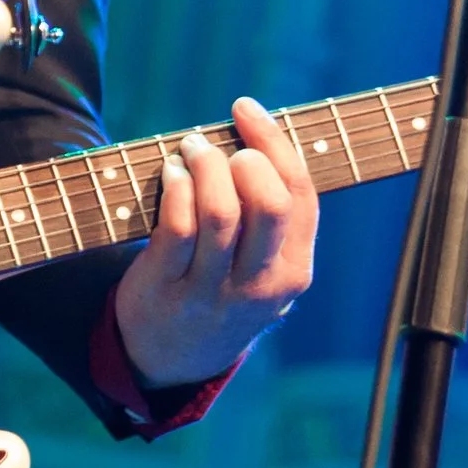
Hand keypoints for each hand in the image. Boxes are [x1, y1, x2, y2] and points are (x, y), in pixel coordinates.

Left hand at [114, 95, 316, 390]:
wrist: (173, 358)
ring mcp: (214, 291)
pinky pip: (176, 227)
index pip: (299, 195)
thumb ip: (270, 217)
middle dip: (245, 157)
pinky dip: (175, 188)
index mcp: (294, 271)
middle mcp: (260, 284)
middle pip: (268, 203)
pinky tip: (171, 174)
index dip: (274, 142)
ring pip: (220, 212)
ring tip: (191, 150)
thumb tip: (257, 135)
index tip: (246, 110)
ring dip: (205, 166)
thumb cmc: (222, 289)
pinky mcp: (168, 289)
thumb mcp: (263, 267)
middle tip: (220, 145)